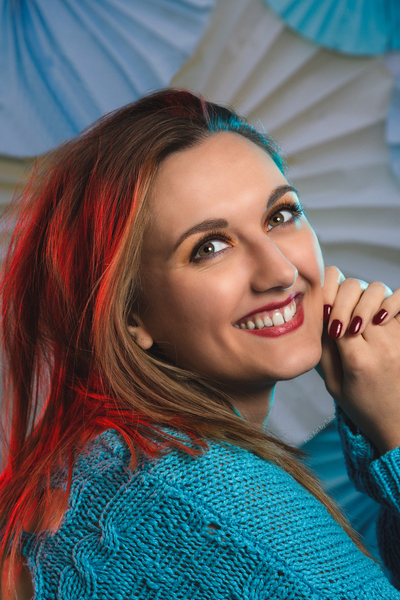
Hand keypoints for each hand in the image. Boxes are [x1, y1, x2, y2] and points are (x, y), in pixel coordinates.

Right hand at [318, 266, 399, 454]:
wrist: (398, 422)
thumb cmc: (364, 408)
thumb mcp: (334, 386)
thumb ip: (325, 352)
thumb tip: (320, 320)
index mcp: (358, 361)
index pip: (336, 315)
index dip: (326, 309)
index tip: (323, 316)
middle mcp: (382, 347)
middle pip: (357, 298)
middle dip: (341, 300)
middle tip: (336, 312)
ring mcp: (399, 339)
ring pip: (378, 294)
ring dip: (362, 299)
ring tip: (357, 314)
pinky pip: (398, 303)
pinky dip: (386, 301)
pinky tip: (378, 311)